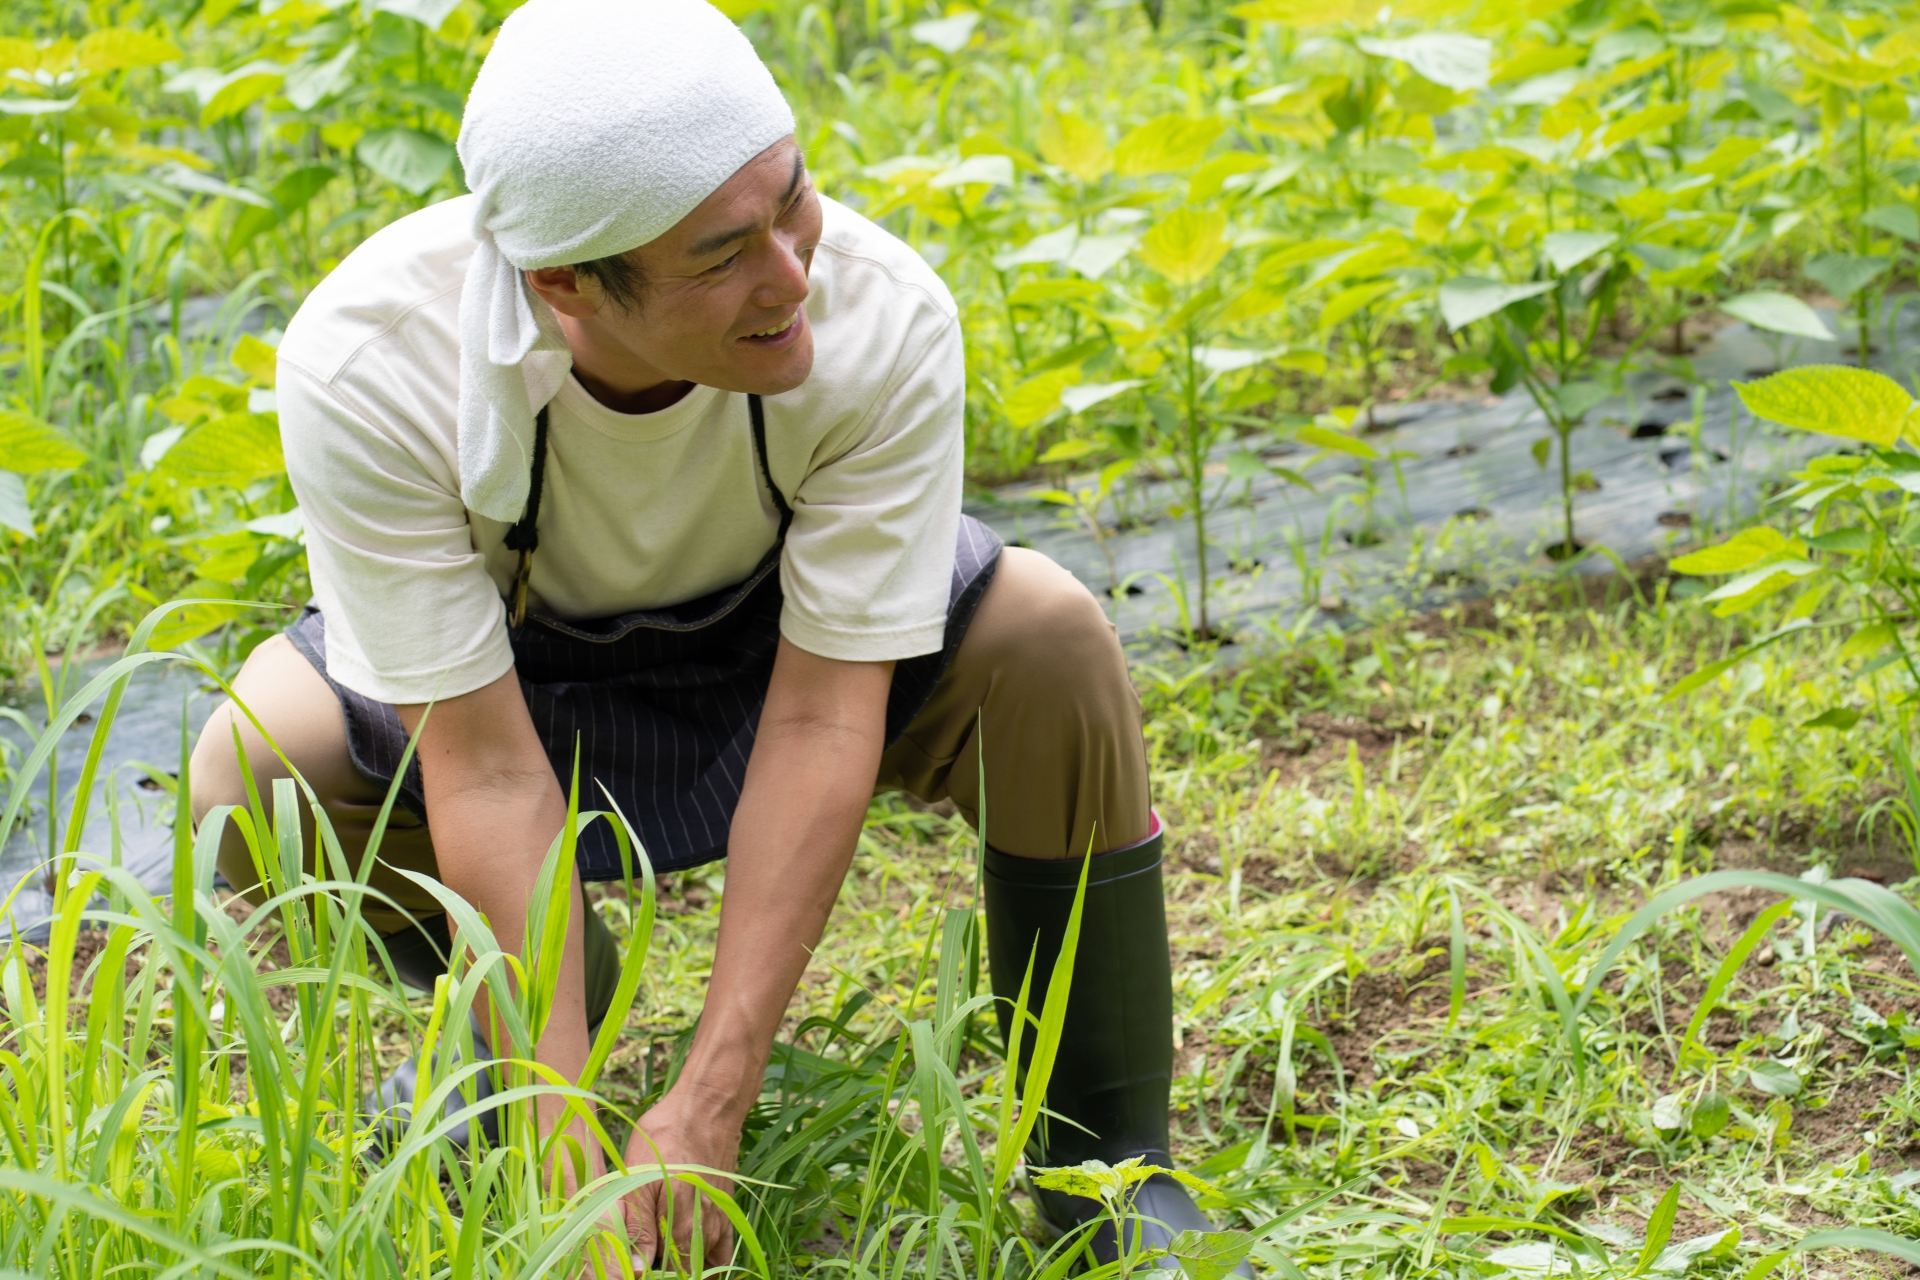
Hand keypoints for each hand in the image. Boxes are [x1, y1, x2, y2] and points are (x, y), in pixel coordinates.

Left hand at [621, 1085, 744, 1268]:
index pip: (665, 1276)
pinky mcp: (724, 1213)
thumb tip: (637, 1271)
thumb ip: (638, 1228)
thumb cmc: (666, 1139)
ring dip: (681, 1268)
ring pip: (700, 1265)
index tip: (630, 1265)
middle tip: (638, 1258)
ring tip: (658, 1256)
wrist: (706, 1108)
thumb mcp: (639, 1179)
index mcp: (682, 1233)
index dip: (644, 1275)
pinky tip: (692, 1258)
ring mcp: (718, 1225)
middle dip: (662, 1270)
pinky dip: (709, 1264)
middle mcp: (705, 1236)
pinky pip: (722, 1253)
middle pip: (683, 1273)